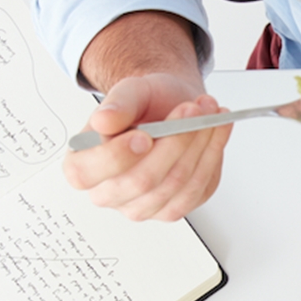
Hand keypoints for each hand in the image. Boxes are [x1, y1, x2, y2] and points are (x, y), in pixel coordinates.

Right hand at [63, 73, 232, 220]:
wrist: (169, 108)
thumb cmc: (145, 105)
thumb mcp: (129, 91)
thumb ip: (117, 104)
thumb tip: (104, 120)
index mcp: (83, 167)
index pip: (87, 174)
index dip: (117, 157)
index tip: (143, 135)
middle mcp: (110, 194)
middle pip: (143, 181)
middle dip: (175, 141)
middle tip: (192, 109)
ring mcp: (144, 206)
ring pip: (177, 184)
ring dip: (200, 144)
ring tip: (208, 112)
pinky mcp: (175, 208)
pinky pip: (199, 188)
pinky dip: (213, 155)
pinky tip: (216, 130)